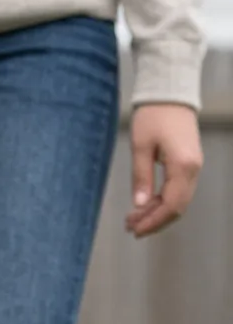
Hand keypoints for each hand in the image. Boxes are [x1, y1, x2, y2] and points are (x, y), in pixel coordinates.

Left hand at [126, 104, 202, 237]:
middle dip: (154, 221)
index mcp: (183, 165)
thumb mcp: (140, 147)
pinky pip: (178, 190)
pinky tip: (144, 205)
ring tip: (133, 219)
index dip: (153, 222)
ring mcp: (193, 166)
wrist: (170, 94)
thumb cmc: (153, 116)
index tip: (134, 230)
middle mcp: (193, 168)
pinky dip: (162, 201)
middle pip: (177, 207)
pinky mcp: (188, 163)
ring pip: (179, 201)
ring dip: (157, 213)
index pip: (172, 205)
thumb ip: (141, 177)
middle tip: (130, 228)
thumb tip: (139, 205)